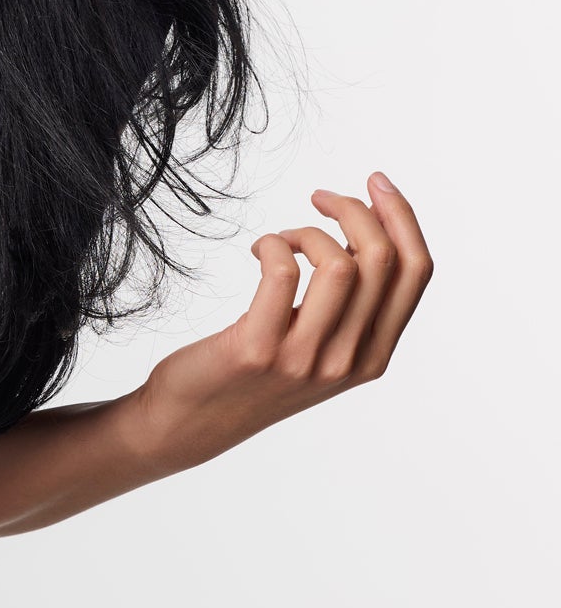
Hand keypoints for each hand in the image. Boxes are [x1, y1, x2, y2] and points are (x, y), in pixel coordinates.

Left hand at [132, 171, 433, 469]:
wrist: (190, 424)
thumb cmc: (252, 376)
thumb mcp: (317, 349)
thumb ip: (348, 309)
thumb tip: (362, 236)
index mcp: (374, 356)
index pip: (416, 274)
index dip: (403, 218)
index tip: (376, 184)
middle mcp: (348, 361)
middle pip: (382, 261)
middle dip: (355, 210)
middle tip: (321, 197)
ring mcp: (305, 359)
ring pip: (340, 264)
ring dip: (310, 229)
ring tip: (284, 235)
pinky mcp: (258, 349)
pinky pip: (282, 273)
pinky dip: (272, 243)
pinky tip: (259, 247)